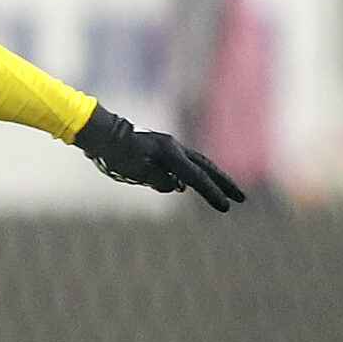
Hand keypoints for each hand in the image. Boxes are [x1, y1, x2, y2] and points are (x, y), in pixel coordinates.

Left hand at [71, 105, 245, 211]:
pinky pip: (182, 166)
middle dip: (224, 184)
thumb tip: (177, 185)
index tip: (227, 208)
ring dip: (211, 179)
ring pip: (197, 165)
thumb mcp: (135, 171)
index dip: (213, 194)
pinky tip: (190, 186)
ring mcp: (168, 148)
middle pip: (206, 167)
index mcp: (169, 153)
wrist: (100, 133)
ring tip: (225, 194)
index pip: (196, 178)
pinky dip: (192, 176)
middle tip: (242, 198)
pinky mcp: (161, 151)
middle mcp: (173, 148)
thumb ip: (159, 179)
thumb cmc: (115, 153)